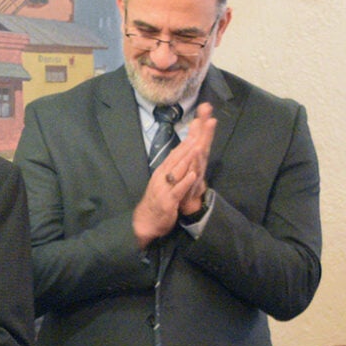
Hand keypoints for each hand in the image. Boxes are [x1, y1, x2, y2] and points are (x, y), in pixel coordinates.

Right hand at [132, 103, 216, 247]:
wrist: (145, 222)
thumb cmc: (158, 201)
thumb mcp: (165, 182)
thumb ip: (174, 169)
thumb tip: (182, 154)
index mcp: (163, 171)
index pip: (177, 151)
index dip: (188, 138)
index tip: (198, 124)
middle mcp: (163, 176)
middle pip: (178, 156)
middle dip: (190, 141)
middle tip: (200, 126)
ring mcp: (164, 188)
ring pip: (178, 170)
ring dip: (188, 157)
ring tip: (198, 145)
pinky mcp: (168, 202)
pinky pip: (177, 190)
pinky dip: (185, 182)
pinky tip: (193, 174)